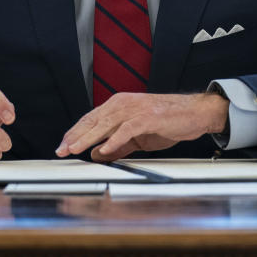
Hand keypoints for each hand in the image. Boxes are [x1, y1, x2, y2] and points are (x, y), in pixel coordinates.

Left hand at [55, 92, 228, 161]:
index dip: (75, 133)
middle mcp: (124, 104)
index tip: (63, 145)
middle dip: (75, 136)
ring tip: (75, 149)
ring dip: (88, 138)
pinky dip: (114, 140)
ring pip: (105, 124)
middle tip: (61, 150)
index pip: (90, 119)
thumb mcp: (137, 137)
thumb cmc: (168, 122)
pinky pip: (127, 129)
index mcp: (119, 105)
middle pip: (93, 120)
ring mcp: (135, 109)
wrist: (194, 113)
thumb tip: (96, 153)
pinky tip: (104, 149)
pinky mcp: (148, 117)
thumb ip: (117, 145)